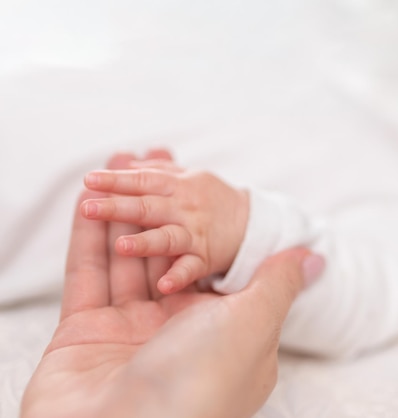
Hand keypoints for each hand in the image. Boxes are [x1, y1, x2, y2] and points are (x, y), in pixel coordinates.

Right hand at [21, 152, 323, 417]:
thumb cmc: (201, 386)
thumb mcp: (253, 325)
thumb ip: (278, 284)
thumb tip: (315, 257)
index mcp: (222, 331)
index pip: (210, 264)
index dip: (200, 224)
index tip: (190, 186)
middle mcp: (177, 333)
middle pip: (165, 257)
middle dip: (154, 212)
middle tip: (143, 166)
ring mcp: (130, 334)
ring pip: (125, 263)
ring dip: (118, 218)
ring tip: (112, 173)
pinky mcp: (85, 336)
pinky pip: (88, 278)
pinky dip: (89, 241)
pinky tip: (88, 206)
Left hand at [80, 160, 248, 293]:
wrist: (252, 223)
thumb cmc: (213, 198)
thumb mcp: (188, 177)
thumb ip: (157, 171)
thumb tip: (123, 163)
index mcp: (177, 186)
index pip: (143, 181)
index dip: (116, 180)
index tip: (89, 179)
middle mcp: (183, 209)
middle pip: (148, 207)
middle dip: (117, 208)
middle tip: (89, 208)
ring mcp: (195, 234)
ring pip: (167, 238)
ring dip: (145, 243)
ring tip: (122, 246)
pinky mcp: (206, 258)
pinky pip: (191, 269)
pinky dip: (179, 277)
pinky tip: (164, 285)